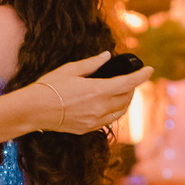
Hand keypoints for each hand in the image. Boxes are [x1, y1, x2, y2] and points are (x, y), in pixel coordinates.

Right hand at [30, 54, 153, 134]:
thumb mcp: (71, 69)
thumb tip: (107, 56)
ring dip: (126, 101)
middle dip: (133, 88)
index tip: (150, 70)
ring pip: (121, 111)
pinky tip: (109, 105)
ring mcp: (95, 121)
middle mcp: (100, 108)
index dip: (141, 76)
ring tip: (124, 93)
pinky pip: (109, 120)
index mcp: (98, 90)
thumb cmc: (50, 86)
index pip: (128, 83)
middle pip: (127, 98)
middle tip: (132, 79)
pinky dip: (115, 111)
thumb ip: (92, 63)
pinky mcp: (88, 129)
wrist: (35, 110)